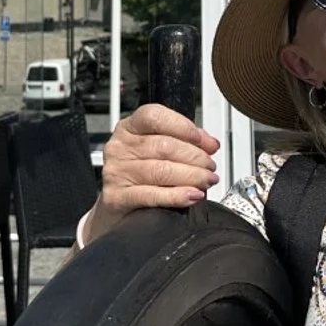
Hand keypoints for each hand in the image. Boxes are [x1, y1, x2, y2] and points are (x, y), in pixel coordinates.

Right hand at [87, 105, 219, 238]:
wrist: (115, 208)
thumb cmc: (139, 174)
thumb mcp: (157, 150)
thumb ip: (184, 140)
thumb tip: (210, 144)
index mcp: (129, 128)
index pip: (154, 117)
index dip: (183, 127)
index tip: (204, 141)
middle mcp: (120, 147)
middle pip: (163, 146)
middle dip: (195, 157)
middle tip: (210, 166)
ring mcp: (116, 172)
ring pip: (160, 171)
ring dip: (191, 176)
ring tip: (206, 181)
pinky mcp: (117, 197)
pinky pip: (151, 195)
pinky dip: (177, 196)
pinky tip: (192, 195)